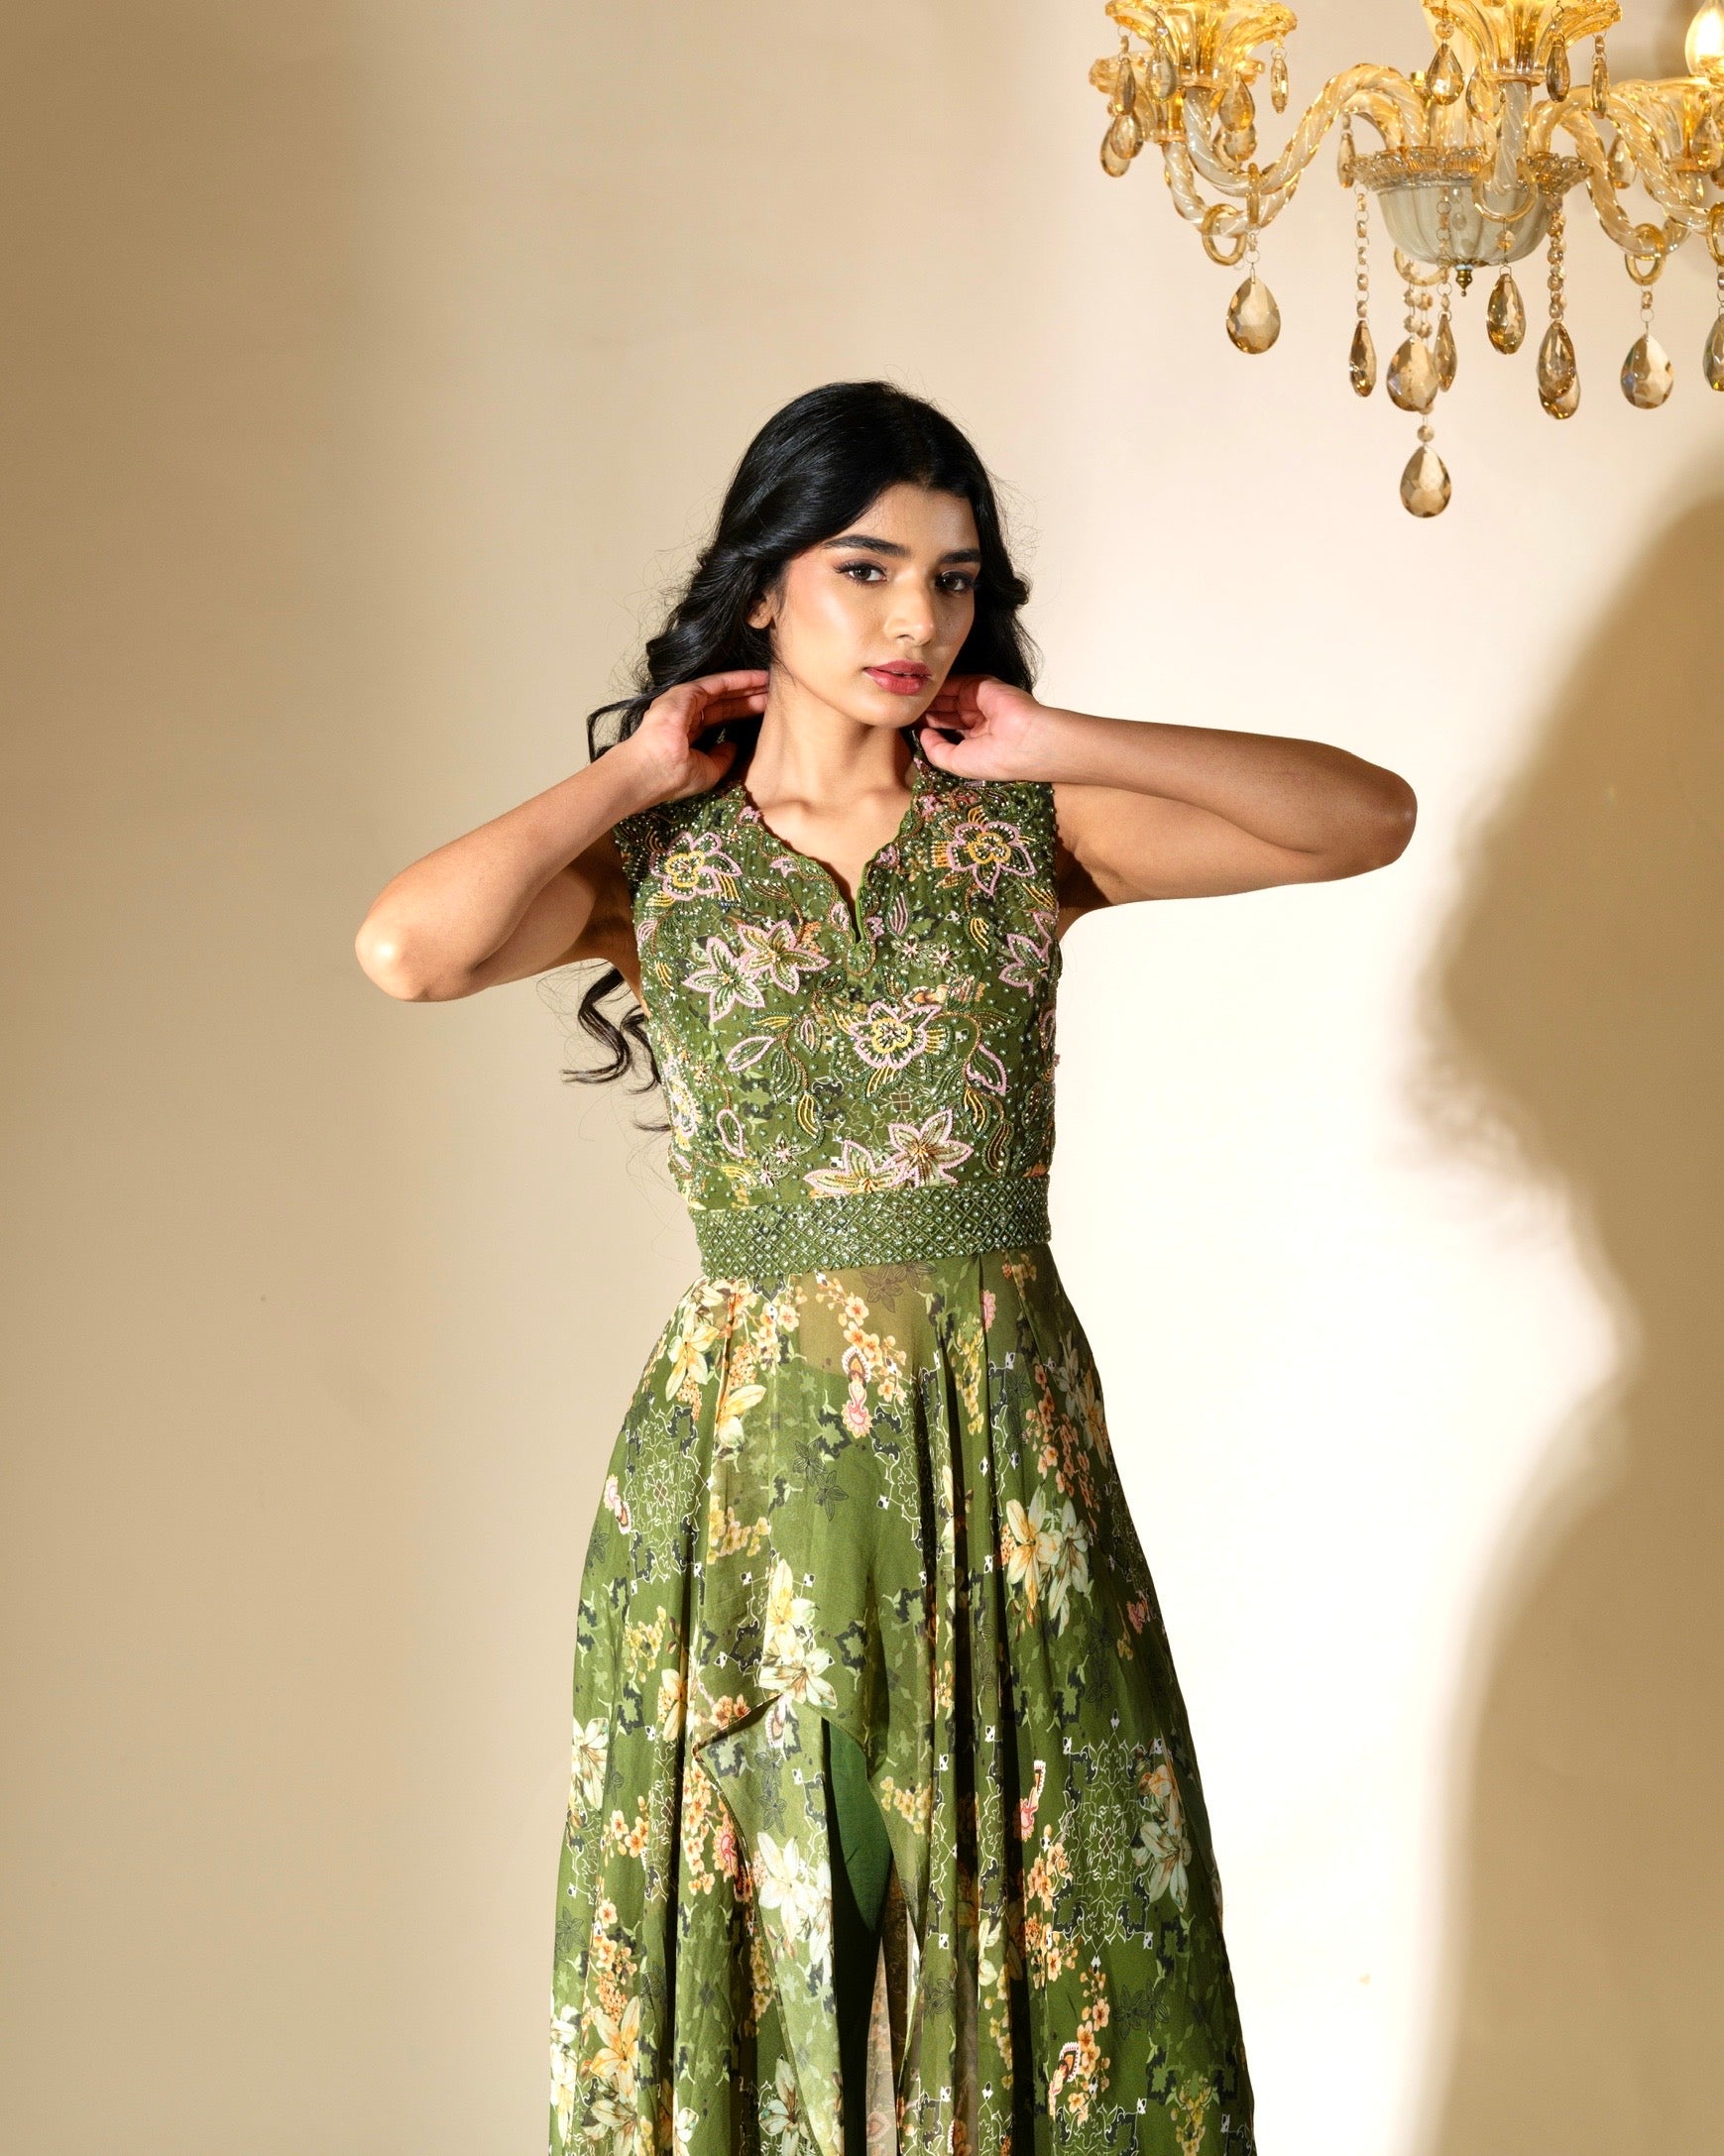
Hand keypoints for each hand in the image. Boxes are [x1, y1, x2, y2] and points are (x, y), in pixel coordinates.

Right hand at [623, 670, 769, 803]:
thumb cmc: (672, 777)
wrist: (651, 771)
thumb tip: (735, 746)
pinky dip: (737, 679)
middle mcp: (685, 716)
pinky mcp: (684, 693)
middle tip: (773, 693)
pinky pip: (716, 683)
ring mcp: (682, 703)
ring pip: (721, 690)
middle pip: (723, 703)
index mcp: (687, 735)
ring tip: (770, 682)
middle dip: (748, 698)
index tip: (764, 711)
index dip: (742, 714)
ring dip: (746, 686)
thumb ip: (723, 757)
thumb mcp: (709, 771)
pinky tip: (756, 678)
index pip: (719, 719)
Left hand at [914, 675, 1049, 782]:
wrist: (1024, 740)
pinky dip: (940, 686)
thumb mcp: (956, 763)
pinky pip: (956, 683)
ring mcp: (980, 702)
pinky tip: (922, 690)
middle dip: (925, 713)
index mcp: (976, 742)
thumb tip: (922, 734)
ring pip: (948, 698)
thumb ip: (935, 751)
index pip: (947, 732)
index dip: (928, 729)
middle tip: (903, 712)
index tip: (907, 728)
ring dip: (929, 700)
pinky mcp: (982, 685)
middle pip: (944, 713)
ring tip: (908, 701)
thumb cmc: (995, 759)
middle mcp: (977, 722)